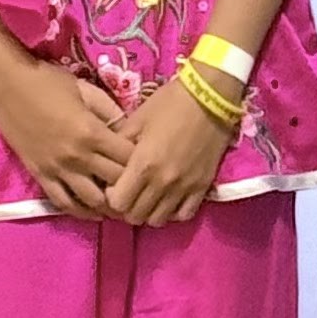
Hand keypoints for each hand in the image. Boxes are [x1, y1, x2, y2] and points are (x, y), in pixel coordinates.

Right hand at [0, 45, 127, 218]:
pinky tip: (93, 212)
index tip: (149, 163)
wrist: (7, 83)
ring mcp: (57, 169)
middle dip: (132, 187)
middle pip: (115, 183)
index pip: (128, 159)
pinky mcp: (40, 175)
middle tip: (142, 188)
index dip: (142, 163)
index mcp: (91, 132)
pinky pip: (62, 202)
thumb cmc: (48, 81)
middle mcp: (77, 156)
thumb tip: (129, 130)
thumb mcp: (86, 90)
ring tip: (121, 205)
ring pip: (91, 201)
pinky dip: (80, 211)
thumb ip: (109, 111)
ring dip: (109, 206)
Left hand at [104, 72, 231, 226]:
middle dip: (127, 207)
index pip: (117, 203)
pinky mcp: (202, 187)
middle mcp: (162, 182)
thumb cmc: (169, 103)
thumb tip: (106, 164)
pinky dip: (173, 212)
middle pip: (135, 216)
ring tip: (148, 197)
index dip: (112, 197)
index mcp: (142, 165)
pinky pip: (183, 214)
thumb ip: (119, 145)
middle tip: (129, 192)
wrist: (210, 97)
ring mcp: (184, 187)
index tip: (115, 185)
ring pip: (158, 220)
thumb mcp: (136, 120)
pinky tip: (169, 198)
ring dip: (148, 211)